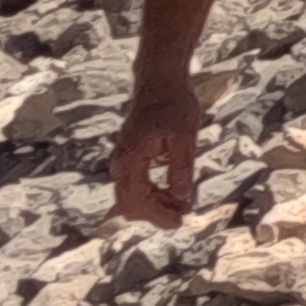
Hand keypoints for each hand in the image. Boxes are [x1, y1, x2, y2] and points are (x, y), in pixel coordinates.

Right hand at [111, 86, 203, 225]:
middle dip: (155, 213)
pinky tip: (171, 193)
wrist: (160, 83)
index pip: (137, 201)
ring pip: (130, 196)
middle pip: (130, 204)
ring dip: (153, 205)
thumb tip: (182, 199)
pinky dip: (150, 194)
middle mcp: (120, 163)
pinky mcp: (128, 157)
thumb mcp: (185, 137)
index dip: (158, 216)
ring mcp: (121, 160)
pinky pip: (133, 185)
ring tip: (180, 205)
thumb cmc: (174, 105)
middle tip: (182, 216)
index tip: (179, 222)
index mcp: (131, 159)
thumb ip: (182, 169)